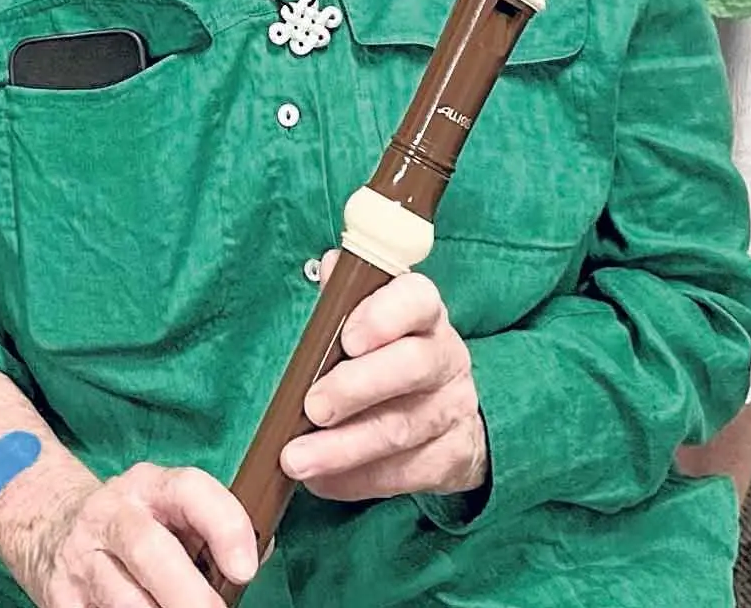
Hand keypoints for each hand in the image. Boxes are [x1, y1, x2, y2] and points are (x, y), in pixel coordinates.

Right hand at [0, 460, 254, 607]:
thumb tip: (261, 553)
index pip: (189, 490)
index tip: (245, 570)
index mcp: (148, 487)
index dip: (223, 526)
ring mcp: (81, 558)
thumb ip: (209, 528)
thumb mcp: (165, 509)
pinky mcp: (59, 597)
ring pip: (122, 599)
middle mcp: (112, 515)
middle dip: (188, 595)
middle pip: (149, 550)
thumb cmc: (129, 523)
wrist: (43, 521)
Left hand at [282, 267, 488, 501]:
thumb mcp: (368, 321)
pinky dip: (358, 479)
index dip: (384, 316)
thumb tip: (329, 268)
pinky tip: (323, 482)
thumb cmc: (385, 356)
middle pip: (413, 366)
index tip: (348, 338)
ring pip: (403, 428)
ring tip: (297, 460)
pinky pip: (405, 473)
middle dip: (356, 388)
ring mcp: (452, 410)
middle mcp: (445, 357)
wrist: (445, 418)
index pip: (417, 300)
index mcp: (423, 314)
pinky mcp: (451, 458)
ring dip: (345, 448)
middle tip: (311, 407)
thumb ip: (346, 297)